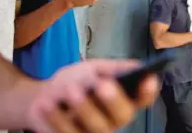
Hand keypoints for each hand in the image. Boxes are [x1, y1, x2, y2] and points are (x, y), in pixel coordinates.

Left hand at [26, 59, 158, 132]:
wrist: (44, 97)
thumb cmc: (75, 82)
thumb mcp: (93, 69)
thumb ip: (112, 68)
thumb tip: (137, 66)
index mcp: (123, 101)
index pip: (142, 99)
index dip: (147, 91)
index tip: (147, 78)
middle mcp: (113, 121)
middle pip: (122, 116)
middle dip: (113, 100)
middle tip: (104, 85)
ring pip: (95, 128)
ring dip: (83, 108)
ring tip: (70, 89)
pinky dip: (55, 118)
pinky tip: (45, 103)